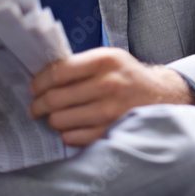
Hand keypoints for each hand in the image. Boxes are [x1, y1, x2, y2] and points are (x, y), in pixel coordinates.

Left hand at [29, 47, 194, 146]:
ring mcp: (109, 111)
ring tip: (55, 115)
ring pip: (59, 120)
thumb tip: (42, 77)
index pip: (59, 72)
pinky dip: (67, 133)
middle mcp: (108, 84)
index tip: (34, 87)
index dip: (39, 81)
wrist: (160, 96)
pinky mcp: (109, 132)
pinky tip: (73, 126)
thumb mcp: (109, 58)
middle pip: (54, 98)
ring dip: (52, 120)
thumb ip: (80, 64)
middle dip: (38, 104)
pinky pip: (72, 137)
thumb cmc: (127, 76)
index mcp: (105, 60)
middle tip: (36, 107)